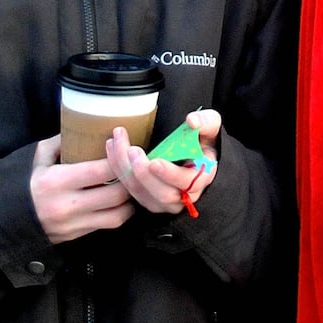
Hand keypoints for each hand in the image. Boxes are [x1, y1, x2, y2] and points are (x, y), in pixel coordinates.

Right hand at [29, 135, 134, 243]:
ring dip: (130, 199)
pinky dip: (121, 212)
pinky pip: (109, 225)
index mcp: (57, 181)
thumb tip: (86, 125)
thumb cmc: (27, 184)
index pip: (101, 170)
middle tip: (134, 167)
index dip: (118, 158)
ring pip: (118, 214)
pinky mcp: (77, 236)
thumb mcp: (40, 158)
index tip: (123, 147)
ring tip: (131, 185)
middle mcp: (67, 205)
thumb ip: (61, 141)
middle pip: (116, 194)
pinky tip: (121, 201)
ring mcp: (73, 224)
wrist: (7, 220)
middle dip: (130, 179)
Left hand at [104, 110, 221, 214]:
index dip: (169, 175)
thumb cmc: (202, 140)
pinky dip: (118, 169)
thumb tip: (191, 121)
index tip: (154, 162)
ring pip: (141, 194)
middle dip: (143, 174)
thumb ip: (206, 121)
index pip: (186, 184)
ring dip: (125, 170)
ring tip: (116, 143)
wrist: (194, 153)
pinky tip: (112, 147)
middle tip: (132, 150)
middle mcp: (183, 196)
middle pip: (161, 195)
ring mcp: (164, 201)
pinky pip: (130, 190)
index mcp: (201, 178)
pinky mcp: (147, 198)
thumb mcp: (211, 126)